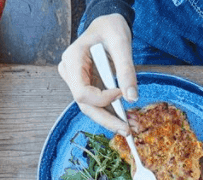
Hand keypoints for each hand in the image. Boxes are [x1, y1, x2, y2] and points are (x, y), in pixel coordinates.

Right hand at [58, 14, 135, 134]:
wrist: (107, 25)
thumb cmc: (111, 27)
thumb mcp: (121, 42)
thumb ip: (126, 69)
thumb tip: (132, 98)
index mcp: (72, 59)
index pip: (82, 92)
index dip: (102, 99)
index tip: (121, 93)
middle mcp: (70, 72)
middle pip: (85, 105)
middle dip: (107, 120)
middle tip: (127, 131)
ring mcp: (76, 81)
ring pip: (91, 108)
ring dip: (111, 120)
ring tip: (130, 127)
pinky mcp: (86, 87)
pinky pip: (97, 104)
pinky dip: (112, 113)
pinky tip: (126, 120)